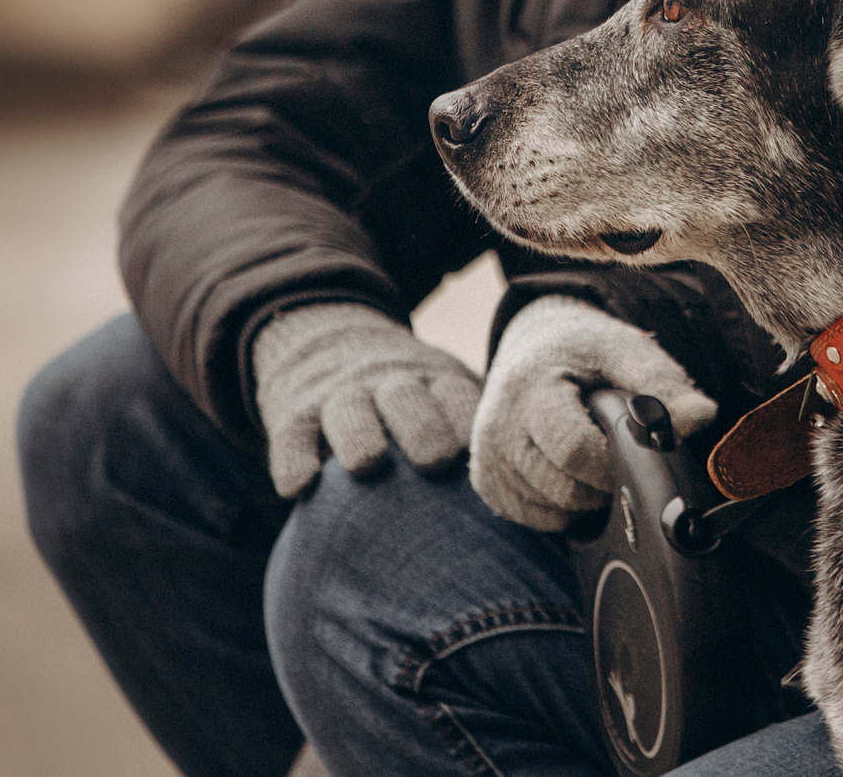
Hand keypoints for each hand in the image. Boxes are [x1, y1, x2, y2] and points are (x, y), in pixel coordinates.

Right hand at [250, 302, 483, 498]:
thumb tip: (551, 507)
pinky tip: (299, 485)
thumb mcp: (444, 385)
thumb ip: (480, 428)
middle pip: (406, 399)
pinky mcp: (294, 414)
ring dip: (359, 437)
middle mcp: (388, 383)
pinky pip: (291, 436)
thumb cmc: (407, 389)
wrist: (324, 336)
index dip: (468, 419)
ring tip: (367, 465)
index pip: (456, 392)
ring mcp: (339, 397)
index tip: (481, 453)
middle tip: (435, 459)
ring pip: (348, 413)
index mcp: (434, 378)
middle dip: (421, 426)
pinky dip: (294, 459)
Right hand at [469, 296, 718, 529]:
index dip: (613, 462)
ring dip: (583, 498)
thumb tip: (704, 416)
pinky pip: (532, 518)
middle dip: (602, 484)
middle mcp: (498, 425)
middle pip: (562, 488)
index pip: (573, 450)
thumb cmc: (584, 349)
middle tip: (619, 460)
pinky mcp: (485, 479)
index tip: (632, 450)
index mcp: (531, 388)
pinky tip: (572, 475)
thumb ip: (662, 383)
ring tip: (595, 462)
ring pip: (548, 509)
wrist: (533, 344)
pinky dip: (561, 508)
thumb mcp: (624, 349)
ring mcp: (487, 456)